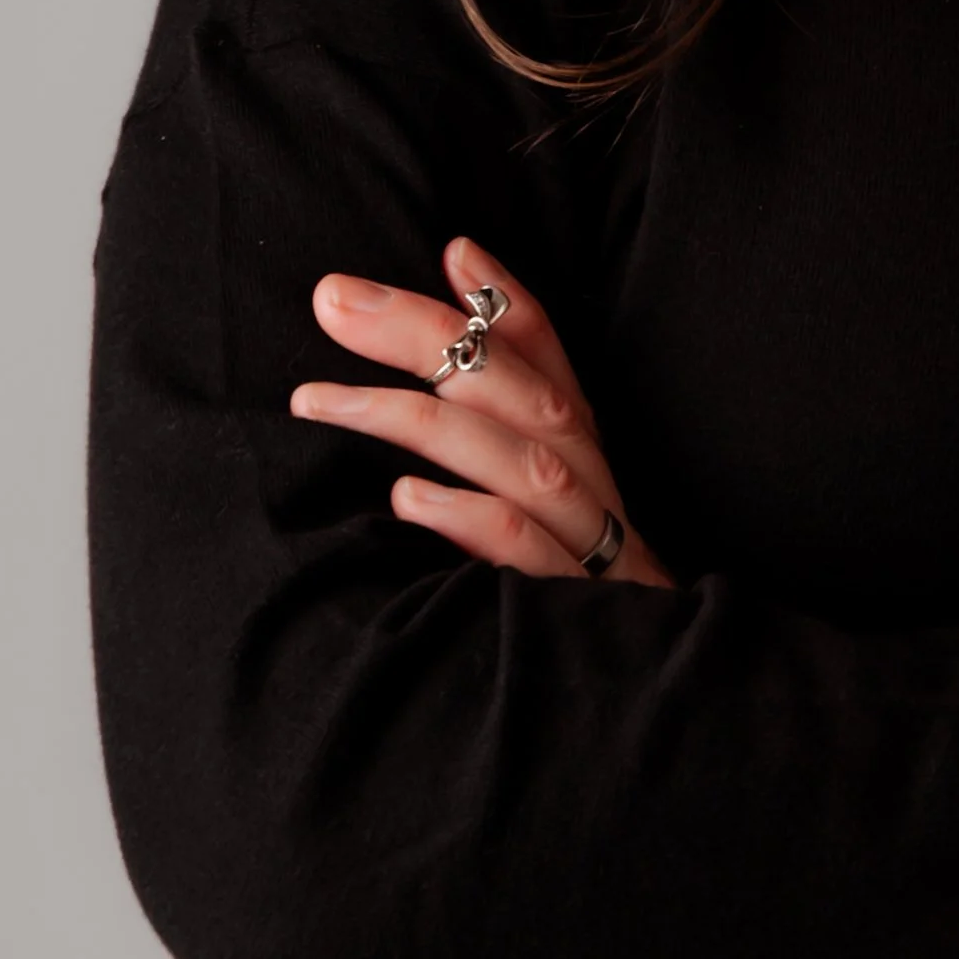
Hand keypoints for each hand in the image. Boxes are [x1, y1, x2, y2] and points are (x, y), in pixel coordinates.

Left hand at [290, 238, 673, 585]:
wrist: (640, 711)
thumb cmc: (569, 600)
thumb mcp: (532, 511)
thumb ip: (490, 437)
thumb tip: (437, 327)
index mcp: (583, 458)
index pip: (552, 359)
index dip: (508, 300)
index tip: (451, 247)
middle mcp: (594, 489)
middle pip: (524, 393)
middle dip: (430, 335)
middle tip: (334, 298)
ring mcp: (590, 549)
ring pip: (522, 462)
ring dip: (420, 419)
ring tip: (318, 398)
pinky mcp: (578, 613)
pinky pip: (529, 556)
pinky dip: (472, 520)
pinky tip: (406, 500)